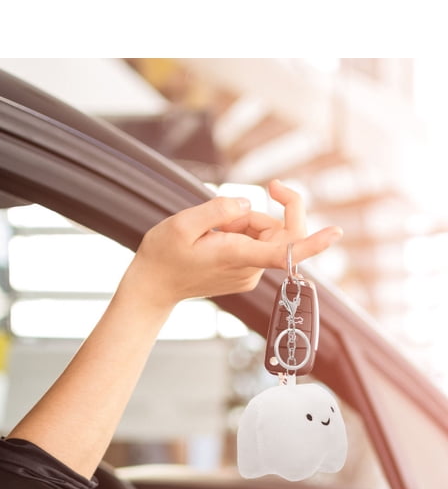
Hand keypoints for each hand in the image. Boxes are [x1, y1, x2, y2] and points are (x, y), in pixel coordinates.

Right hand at [124, 180, 341, 310]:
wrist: (153, 286)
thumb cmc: (163, 256)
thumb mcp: (181, 224)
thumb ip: (217, 209)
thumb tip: (245, 202)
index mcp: (236, 256)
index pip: (284, 251)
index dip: (313, 242)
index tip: (335, 233)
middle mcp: (249, 269)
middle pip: (278, 232)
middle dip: (256, 213)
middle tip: (223, 210)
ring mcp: (249, 273)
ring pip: (265, 235)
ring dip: (242, 223)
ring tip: (209, 232)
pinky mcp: (246, 273)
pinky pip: (255, 243)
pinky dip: (238, 233)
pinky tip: (212, 241)